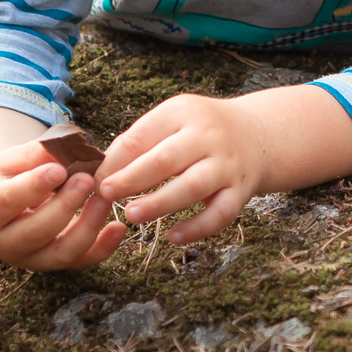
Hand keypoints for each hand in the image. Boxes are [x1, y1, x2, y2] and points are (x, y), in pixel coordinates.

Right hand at [0, 106, 127, 270]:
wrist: (4, 199)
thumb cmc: (9, 174)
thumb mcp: (12, 159)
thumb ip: (36, 154)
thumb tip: (68, 147)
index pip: (6, 202)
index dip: (33, 186)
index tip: (58, 170)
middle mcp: (4, 242)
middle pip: (35, 231)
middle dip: (65, 206)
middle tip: (86, 180)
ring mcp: (30, 258)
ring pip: (60, 253)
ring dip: (87, 227)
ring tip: (104, 199)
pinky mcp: (54, 262)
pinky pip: (80, 261)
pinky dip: (103, 248)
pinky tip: (119, 227)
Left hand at [98, 83, 351, 243]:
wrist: (258, 134)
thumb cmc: (200, 130)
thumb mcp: (172, 119)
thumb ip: (139, 141)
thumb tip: (98, 169)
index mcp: (184, 113)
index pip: (143, 134)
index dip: (115, 159)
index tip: (93, 179)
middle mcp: (209, 136)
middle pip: (167, 158)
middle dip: (133, 178)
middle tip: (105, 195)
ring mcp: (228, 164)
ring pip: (193, 186)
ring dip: (160, 203)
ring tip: (132, 216)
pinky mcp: (242, 190)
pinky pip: (221, 213)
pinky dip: (198, 228)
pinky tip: (174, 238)